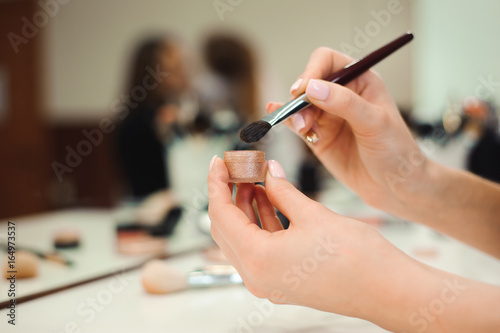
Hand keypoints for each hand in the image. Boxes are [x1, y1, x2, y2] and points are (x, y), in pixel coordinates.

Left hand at [207, 157, 436, 330]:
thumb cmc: (357, 258)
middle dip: (229, 194)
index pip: (221, 214)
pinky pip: (261, 248)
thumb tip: (268, 173)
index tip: (218, 161)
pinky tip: (270, 199)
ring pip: (243, 238)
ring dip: (246, 208)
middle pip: (227, 228)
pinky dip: (261, 223)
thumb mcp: (313, 215)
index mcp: (258, 259)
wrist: (388, 290)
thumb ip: (283, 191)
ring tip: (255, 179)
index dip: (217, 183)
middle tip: (238, 167)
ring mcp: (269, 282)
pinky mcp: (283, 281)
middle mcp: (257, 276)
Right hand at [272, 47, 426, 213]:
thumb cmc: (396, 151)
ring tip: (301, 129)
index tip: (303, 90)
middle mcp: (342, 94)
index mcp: (360, 80)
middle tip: (302, 118)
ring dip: (294, 114)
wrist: (395, 188)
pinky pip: (296, 123)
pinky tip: (277, 118)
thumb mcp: (375, 123)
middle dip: (301, 99)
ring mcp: (328, 115)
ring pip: (300, 105)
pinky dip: (286, 121)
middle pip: (308, 83)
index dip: (312, 71)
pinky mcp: (318, 136)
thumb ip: (344, 103)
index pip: (327, 61)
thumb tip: (312, 88)